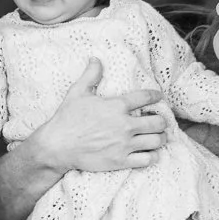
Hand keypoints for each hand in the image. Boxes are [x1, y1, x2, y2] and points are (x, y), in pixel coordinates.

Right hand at [33, 58, 166, 172]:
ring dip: (160, 138)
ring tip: (157, 137)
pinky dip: (153, 156)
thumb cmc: (66, 119)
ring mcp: (124, 144)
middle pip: (158, 122)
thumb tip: (95, 59)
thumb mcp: (77, 93)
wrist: (57, 146)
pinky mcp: (121, 161)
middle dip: (161, 121)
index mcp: (116, 106)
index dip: (156, 96)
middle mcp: (124, 125)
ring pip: (157, 141)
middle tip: (158, 121)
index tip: (158, 97)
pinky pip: (148, 159)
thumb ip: (90, 75)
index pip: (146, 97)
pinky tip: (149, 152)